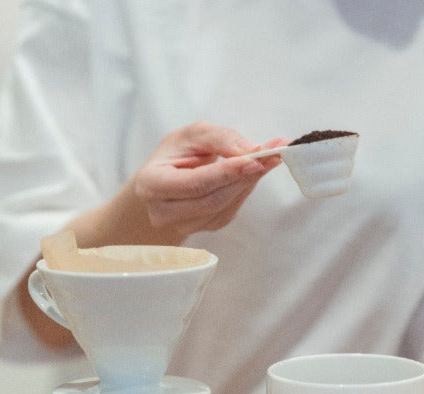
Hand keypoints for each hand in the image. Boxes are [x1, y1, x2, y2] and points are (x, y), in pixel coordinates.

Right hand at [132, 121, 284, 239]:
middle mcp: (162, 212)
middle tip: (272, 155)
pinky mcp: (203, 229)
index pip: (195, 183)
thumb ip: (219, 138)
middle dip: (244, 177)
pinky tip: (252, 174)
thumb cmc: (176, 154)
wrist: (167, 178)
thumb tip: (251, 150)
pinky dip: (244, 191)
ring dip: (249, 183)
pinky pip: (229, 211)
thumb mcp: (192, 135)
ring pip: (224, 208)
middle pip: (212, 200)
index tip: (255, 158)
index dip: (227, 172)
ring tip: (268, 159)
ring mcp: (182, 225)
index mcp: (151, 184)